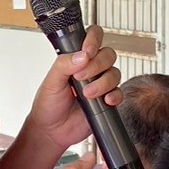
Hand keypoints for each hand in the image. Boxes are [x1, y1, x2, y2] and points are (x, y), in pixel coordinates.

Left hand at [26, 25, 122, 149]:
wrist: (51, 131)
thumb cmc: (48, 104)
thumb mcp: (51, 81)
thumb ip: (65, 64)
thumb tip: (82, 55)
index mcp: (77, 59)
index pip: (93, 37)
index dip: (94, 40)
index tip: (87, 51)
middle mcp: (91, 69)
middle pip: (108, 54)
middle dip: (97, 65)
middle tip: (80, 77)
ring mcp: (100, 84)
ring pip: (115, 73)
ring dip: (102, 82)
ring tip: (87, 94)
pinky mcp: (107, 101)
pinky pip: (120, 93)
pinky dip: (115, 95)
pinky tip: (105, 100)